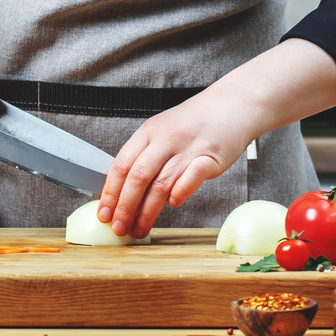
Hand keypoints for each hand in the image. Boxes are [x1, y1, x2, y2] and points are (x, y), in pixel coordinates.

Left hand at [96, 91, 252, 238]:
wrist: (232, 105)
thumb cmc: (195, 124)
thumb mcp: (162, 131)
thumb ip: (144, 156)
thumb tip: (121, 191)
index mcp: (149, 132)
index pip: (121, 165)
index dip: (110, 192)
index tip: (103, 213)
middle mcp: (166, 139)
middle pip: (138, 177)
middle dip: (124, 207)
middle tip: (118, 228)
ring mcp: (189, 148)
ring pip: (161, 184)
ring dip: (147, 212)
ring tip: (139, 229)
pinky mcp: (211, 157)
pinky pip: (192, 178)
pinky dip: (180, 193)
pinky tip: (173, 205)